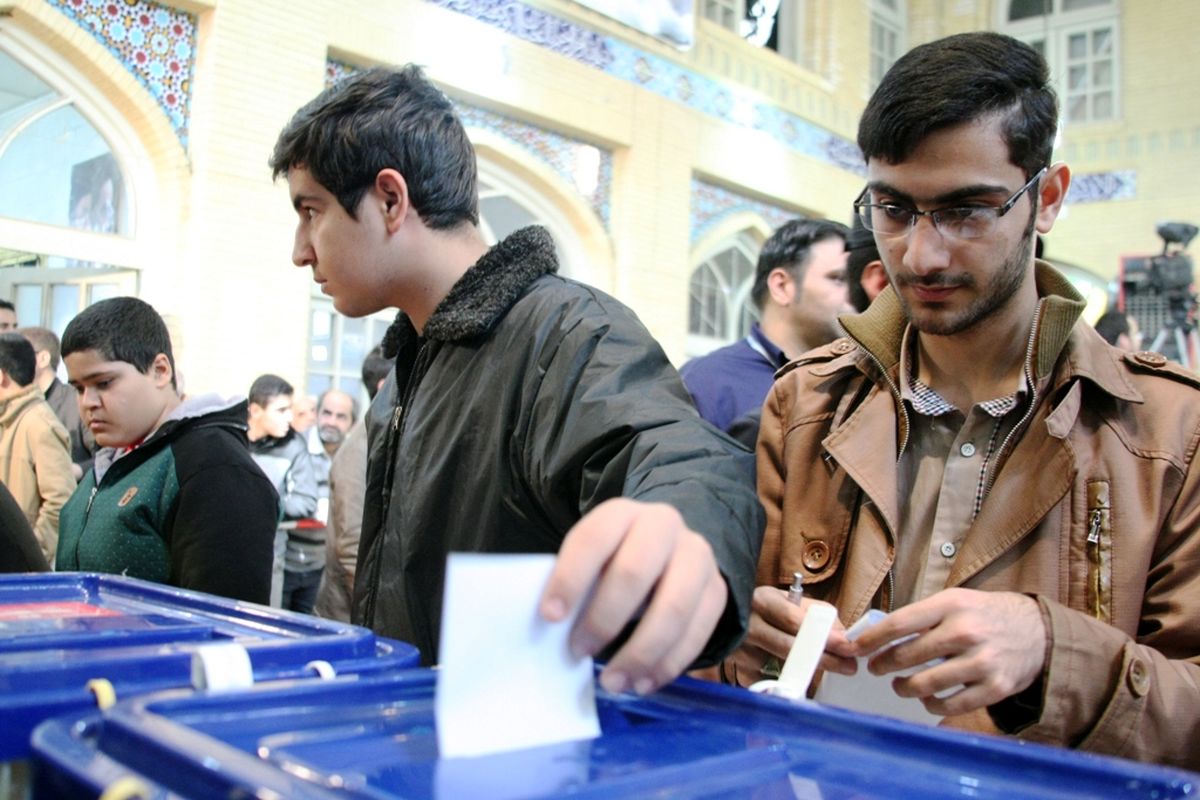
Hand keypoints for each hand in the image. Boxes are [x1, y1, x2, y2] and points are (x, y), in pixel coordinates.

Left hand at [539, 498, 726, 695]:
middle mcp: (663, 526)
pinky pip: (698, 632)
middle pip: (635, 572)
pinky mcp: (717, 590)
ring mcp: (697, 557)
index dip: (570, 578)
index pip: (594, 539)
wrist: (668, 549)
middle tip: (578, 652)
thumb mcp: (591, 558)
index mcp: (621, 514)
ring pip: (674, 607)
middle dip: (604, 619)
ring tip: (613, 682)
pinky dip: (668, 664)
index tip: (550, 617)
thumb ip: (576, 584)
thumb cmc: (613, 560)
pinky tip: (643, 683)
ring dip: (640, 652)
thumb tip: (552, 631)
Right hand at [722, 586, 855, 687]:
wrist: (726, 616)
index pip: (794, 620)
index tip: (846, 644)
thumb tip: (843, 633)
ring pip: (780, 666)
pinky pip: (768, 678)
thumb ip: (816, 613)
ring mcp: (739, 648)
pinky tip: (788, 669)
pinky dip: (784, 676)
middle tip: (848, 666)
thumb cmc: (764, 609)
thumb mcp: (787, 600)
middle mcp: (748, 624)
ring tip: (823, 665)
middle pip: (789, 647)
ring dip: (805, 669)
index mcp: (762, 601)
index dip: (822, 634)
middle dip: (823, 658)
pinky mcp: (737, 668)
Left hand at [851, 589, 1045, 716]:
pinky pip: (951, 704)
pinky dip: (933, 705)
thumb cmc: (985, 615)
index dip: (872, 639)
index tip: (857, 648)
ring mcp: (981, 661)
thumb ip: (924, 617)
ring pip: (925, 684)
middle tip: (876, 668)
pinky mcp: (995, 687)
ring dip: (905, 688)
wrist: (1038, 631)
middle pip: (907, 656)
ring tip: (900, 685)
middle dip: (883, 665)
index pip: (900, 623)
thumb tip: (879, 635)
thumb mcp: (956, 602)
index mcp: (951, 605)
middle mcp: (965, 632)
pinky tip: (927, 699)